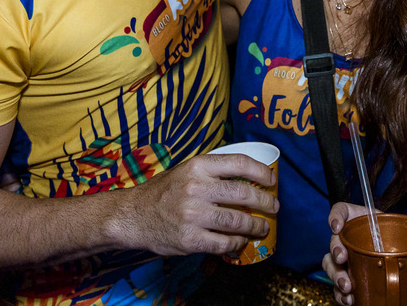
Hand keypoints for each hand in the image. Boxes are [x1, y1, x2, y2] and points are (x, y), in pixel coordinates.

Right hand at [107, 151, 276, 256]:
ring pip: (238, 221)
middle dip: (266, 202)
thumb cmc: (163, 192)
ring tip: (262, 227)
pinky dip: (236, 243)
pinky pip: (224, 242)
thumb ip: (213, 172)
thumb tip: (249, 177)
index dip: (262, 172)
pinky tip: (239, 241)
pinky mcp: (190, 239)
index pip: (240, 164)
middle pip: (244, 194)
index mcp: (198, 166)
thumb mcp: (186, 170)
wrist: (132, 216)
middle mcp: (197, 188)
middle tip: (274, 207)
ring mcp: (193, 215)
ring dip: (256, 226)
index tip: (272, 180)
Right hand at [324, 202, 406, 305]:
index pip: (346, 212)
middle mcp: (359, 243)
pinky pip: (340, 288)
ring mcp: (356, 264)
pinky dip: (342, 295)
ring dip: (336, 275)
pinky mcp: (357, 284)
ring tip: (348, 287)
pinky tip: (350, 300)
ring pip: (333, 265)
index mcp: (372, 225)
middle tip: (343, 259)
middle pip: (336, 240)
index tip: (336, 226)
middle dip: (335, 250)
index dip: (337, 215)